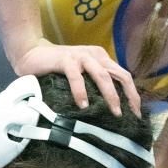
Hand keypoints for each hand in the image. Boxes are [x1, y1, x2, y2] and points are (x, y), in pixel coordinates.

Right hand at [13, 40, 140, 116]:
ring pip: (103, 76)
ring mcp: (81, 56)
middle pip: (120, 75)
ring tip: (114, 112)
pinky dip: (81, 91)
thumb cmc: (57, 68)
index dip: (133, 94)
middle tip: (130, 115)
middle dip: (129, 96)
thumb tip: (108, 109)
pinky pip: (76, 77)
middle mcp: (95, 56)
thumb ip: (92, 84)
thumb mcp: (80, 74)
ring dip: (110, 95)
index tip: (136, 113)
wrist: (31, 52)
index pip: (124, 76)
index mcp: (102, 58)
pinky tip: (83, 105)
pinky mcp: (65, 60)